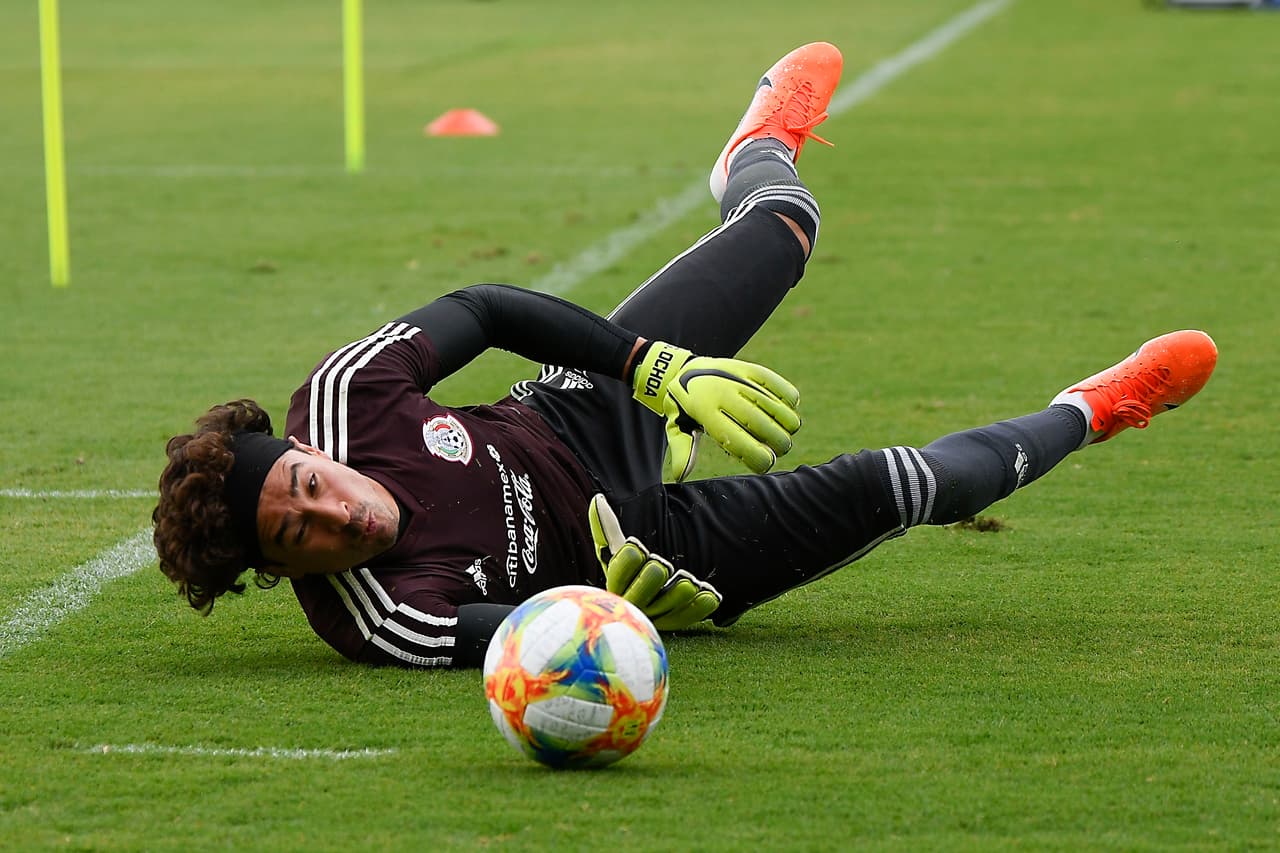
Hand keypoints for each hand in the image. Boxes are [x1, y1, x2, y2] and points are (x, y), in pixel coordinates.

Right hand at [588, 494, 720, 630]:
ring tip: (688, 581)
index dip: (633, 553)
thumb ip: (606, 528)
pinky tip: (710, 594)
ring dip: (682, 587)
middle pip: (653, 574)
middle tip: (662, 566)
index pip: (628, 558)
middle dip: (658, 568)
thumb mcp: (613, 551)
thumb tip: (598, 500)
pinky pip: (688, 615)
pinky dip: (701, 605)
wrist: (637, 605)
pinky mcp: (674, 621)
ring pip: (673, 599)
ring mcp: (654, 614)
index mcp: (615, 581)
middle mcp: (633, 601)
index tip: (637, 549)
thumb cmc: (626, 571)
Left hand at [631, 341, 800, 480]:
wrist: (685, 368)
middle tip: (779, 450)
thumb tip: (681, 476)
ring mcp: (739, 379)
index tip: (766, 464)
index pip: (737, 440)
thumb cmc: (685, 407)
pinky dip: (790, 401)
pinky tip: (784, 411)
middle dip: (778, 444)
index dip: (757, 456)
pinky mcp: (751, 369)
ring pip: (776, 406)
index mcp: (704, 412)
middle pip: (762, 424)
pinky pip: (781, 387)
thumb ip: (683, 450)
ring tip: (786, 433)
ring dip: (788, 424)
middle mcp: (723, 393)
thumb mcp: (677, 427)